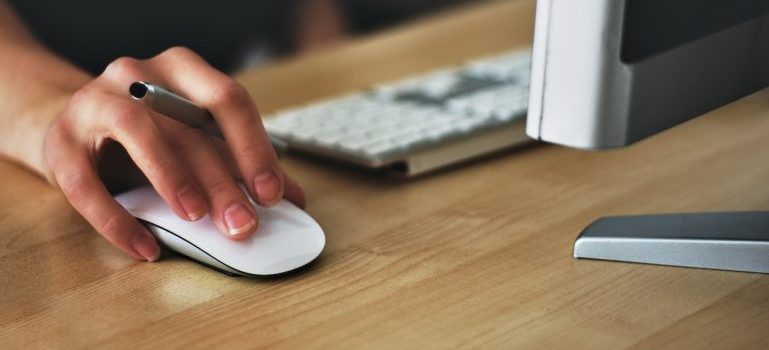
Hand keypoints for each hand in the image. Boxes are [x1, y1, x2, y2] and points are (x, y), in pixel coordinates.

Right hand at [44, 47, 304, 260]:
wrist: (74, 127)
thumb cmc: (150, 135)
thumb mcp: (197, 140)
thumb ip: (240, 163)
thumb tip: (294, 199)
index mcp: (182, 70)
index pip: (228, 99)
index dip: (253, 147)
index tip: (272, 193)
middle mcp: (138, 75)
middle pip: (188, 126)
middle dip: (221, 180)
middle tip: (243, 224)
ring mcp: (94, 102)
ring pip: (137, 132)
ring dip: (172, 177)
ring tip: (196, 218)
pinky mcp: (59, 142)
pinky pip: (85, 183)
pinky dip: (117, 220)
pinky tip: (145, 248)